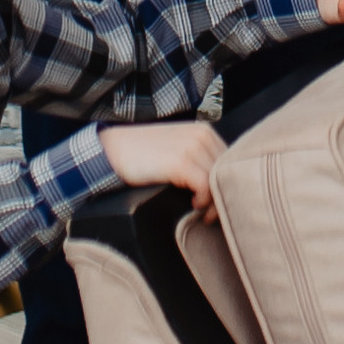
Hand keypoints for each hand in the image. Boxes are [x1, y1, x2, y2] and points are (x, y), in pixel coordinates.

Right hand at [98, 118, 227, 215]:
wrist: (113, 150)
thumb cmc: (143, 154)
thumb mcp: (176, 148)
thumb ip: (198, 157)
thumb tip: (218, 183)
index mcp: (203, 131)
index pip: (230, 160)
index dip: (228, 182)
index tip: (220, 201)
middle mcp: (201, 135)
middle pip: (228, 171)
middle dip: (223, 194)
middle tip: (213, 213)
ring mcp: (191, 147)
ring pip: (219, 180)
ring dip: (213, 201)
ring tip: (202, 211)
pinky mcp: (180, 161)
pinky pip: (205, 186)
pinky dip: (203, 200)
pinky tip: (193, 204)